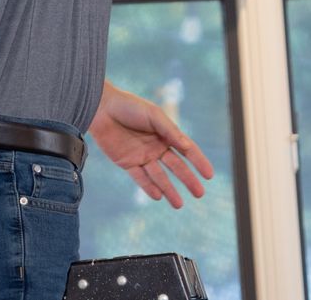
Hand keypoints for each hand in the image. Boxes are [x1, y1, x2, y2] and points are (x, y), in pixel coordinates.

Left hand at [87, 82, 214, 207]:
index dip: (199, 161)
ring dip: (169, 189)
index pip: (186, 150)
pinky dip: (148, 187)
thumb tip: (187, 146)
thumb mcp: (153, 115)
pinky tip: (158, 196)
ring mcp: (142, 156)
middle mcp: (156, 146)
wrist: (101, 108)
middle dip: (188, 180)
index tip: (209, 175)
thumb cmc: (129, 106)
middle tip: (199, 193)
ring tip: (179, 205)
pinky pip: (140, 178)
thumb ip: (169, 131)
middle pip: (176, 166)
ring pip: (159, 176)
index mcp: (165, 133)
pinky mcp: (126, 163)